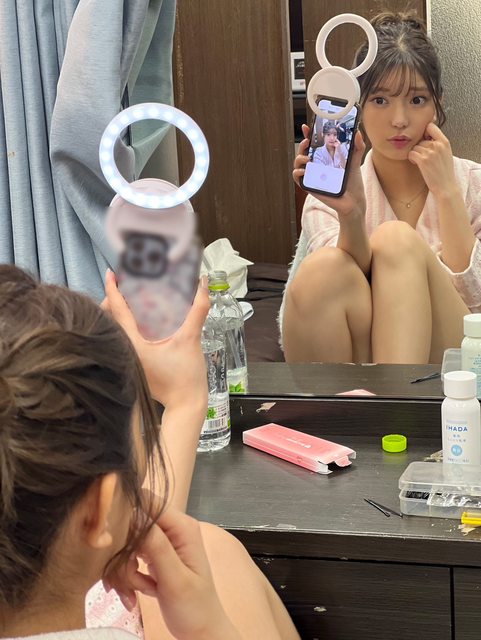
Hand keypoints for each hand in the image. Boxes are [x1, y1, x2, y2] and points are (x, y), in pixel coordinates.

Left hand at [103, 270, 208, 409]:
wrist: (186, 406)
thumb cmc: (186, 377)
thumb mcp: (191, 339)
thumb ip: (198, 310)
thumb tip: (202, 284)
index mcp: (133, 344)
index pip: (118, 311)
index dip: (113, 290)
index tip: (110, 273)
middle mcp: (126, 351)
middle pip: (111, 320)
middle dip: (113, 300)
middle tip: (122, 283)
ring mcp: (128, 360)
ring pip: (116, 331)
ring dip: (120, 314)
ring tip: (128, 297)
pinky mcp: (134, 366)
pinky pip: (124, 340)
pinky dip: (127, 326)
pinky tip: (138, 320)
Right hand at [105, 502, 240, 639]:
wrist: (200, 632)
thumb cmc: (194, 607)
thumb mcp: (175, 579)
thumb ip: (156, 546)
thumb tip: (134, 515)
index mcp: (182, 526)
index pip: (147, 503)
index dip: (127, 517)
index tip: (115, 544)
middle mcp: (172, 528)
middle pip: (132, 525)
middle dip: (124, 556)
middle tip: (131, 582)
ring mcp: (162, 541)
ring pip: (127, 543)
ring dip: (125, 570)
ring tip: (140, 590)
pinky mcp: (153, 555)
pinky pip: (129, 558)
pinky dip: (128, 577)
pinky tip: (139, 592)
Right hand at [293, 123, 366, 219]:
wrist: (353, 201)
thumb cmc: (353, 183)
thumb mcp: (355, 162)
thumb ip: (357, 147)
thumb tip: (357, 132)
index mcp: (326, 158)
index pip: (314, 144)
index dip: (309, 135)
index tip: (307, 127)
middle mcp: (317, 166)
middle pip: (304, 152)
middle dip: (302, 145)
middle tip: (307, 141)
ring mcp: (313, 176)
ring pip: (298, 164)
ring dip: (298, 158)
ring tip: (307, 158)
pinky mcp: (311, 187)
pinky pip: (298, 179)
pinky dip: (297, 173)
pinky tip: (304, 170)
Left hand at [408, 122, 457, 197]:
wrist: (446, 186)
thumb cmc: (445, 172)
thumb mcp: (446, 153)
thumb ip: (438, 144)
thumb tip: (426, 137)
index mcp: (445, 142)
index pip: (431, 126)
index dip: (424, 131)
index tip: (423, 139)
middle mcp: (438, 145)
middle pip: (420, 140)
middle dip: (419, 147)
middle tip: (422, 156)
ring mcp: (430, 152)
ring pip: (415, 147)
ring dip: (415, 154)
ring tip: (420, 161)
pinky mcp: (423, 160)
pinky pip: (411, 154)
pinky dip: (411, 158)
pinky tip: (416, 163)